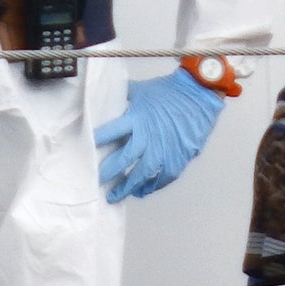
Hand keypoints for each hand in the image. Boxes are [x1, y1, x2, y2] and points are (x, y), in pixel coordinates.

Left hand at [94, 69, 224, 202]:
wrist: (199, 94)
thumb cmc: (170, 91)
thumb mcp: (142, 90)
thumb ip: (122, 95)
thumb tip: (103, 93)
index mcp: (138, 118)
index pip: (112, 132)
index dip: (98, 142)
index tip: (85, 151)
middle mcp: (149, 137)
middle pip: (124, 159)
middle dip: (108, 173)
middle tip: (96, 182)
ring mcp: (164, 149)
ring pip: (142, 175)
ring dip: (127, 187)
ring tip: (115, 196)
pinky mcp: (178, 157)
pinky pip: (162, 178)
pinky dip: (151, 186)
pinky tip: (141, 191)